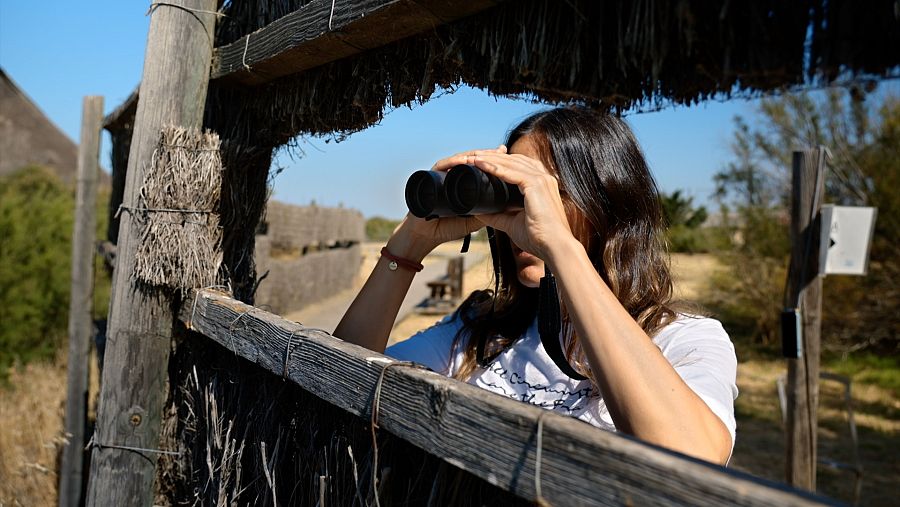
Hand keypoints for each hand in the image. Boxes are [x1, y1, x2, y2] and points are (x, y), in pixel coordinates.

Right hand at [388, 145, 507, 259]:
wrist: (426, 235)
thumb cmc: (447, 227)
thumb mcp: (473, 219)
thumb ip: (486, 212)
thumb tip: (507, 207)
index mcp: (461, 180)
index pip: (479, 165)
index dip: (493, 159)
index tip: (508, 154)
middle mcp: (451, 174)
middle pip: (471, 158)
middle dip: (487, 154)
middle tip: (502, 150)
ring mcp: (441, 174)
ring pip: (459, 158)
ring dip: (474, 155)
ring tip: (488, 154)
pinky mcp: (430, 176)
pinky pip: (443, 165)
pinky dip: (454, 162)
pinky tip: (465, 160)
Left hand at [468, 150, 574, 260]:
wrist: (554, 247)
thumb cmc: (538, 238)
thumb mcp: (513, 224)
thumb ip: (498, 216)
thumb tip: (480, 212)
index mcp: (541, 185)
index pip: (518, 166)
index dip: (499, 162)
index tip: (480, 162)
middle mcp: (544, 178)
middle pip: (513, 160)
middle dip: (491, 156)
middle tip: (471, 156)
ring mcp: (542, 179)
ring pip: (511, 162)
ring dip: (489, 158)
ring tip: (471, 157)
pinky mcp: (536, 184)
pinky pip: (512, 172)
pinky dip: (494, 167)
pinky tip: (480, 164)